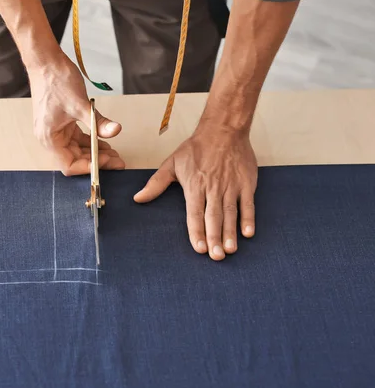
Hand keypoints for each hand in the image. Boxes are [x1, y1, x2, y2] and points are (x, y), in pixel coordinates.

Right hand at [28, 54, 124, 175]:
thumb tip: (115, 131)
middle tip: (118, 161)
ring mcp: (56, 131)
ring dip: (95, 152)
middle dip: (97, 160)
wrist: (46, 61)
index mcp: (49, 138)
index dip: (89, 167)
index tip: (107, 162)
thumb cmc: (55, 81)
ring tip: (115, 153)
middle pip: (75, 158)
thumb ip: (98, 122)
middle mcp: (50, 138)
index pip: (70, 164)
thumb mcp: (80, 104)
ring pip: (78, 149)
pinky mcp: (62, 123)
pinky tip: (105, 141)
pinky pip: (77, 138)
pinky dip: (91, 141)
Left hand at [134, 125, 257, 260]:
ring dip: (230, 232)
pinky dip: (248, 218)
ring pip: (230, 213)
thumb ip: (156, 184)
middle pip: (213, 217)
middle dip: (214, 237)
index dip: (196, 231)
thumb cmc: (196, 148)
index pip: (194, 213)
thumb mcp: (172, 164)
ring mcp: (231, 186)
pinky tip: (247, 233)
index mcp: (195, 186)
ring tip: (229, 250)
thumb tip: (138, 199)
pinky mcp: (246, 183)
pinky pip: (247, 203)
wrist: (223, 130)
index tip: (198, 248)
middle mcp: (213, 188)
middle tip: (215, 257)